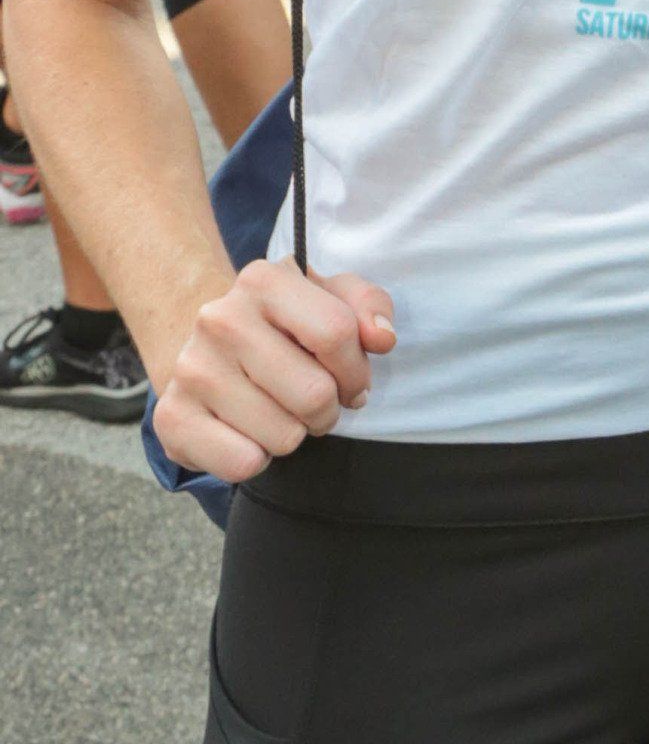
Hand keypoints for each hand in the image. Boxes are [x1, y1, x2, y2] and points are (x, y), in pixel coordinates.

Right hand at [153, 258, 396, 483]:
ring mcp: (191, 368)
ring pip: (284, 436)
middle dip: (327, 410)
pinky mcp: (171, 417)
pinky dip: (258, 459)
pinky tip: (247, 432)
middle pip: (314, 393)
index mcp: (263, 280)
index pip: (337, 333)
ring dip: (293, 435)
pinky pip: (244, 464)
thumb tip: (382, 338)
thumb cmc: (284, 328)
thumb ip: (369, 307)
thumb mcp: (331, 300)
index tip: (351, 381)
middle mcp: (219, 319)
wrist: (205, 348)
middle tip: (313, 403)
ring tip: (278, 413)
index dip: (356, 370)